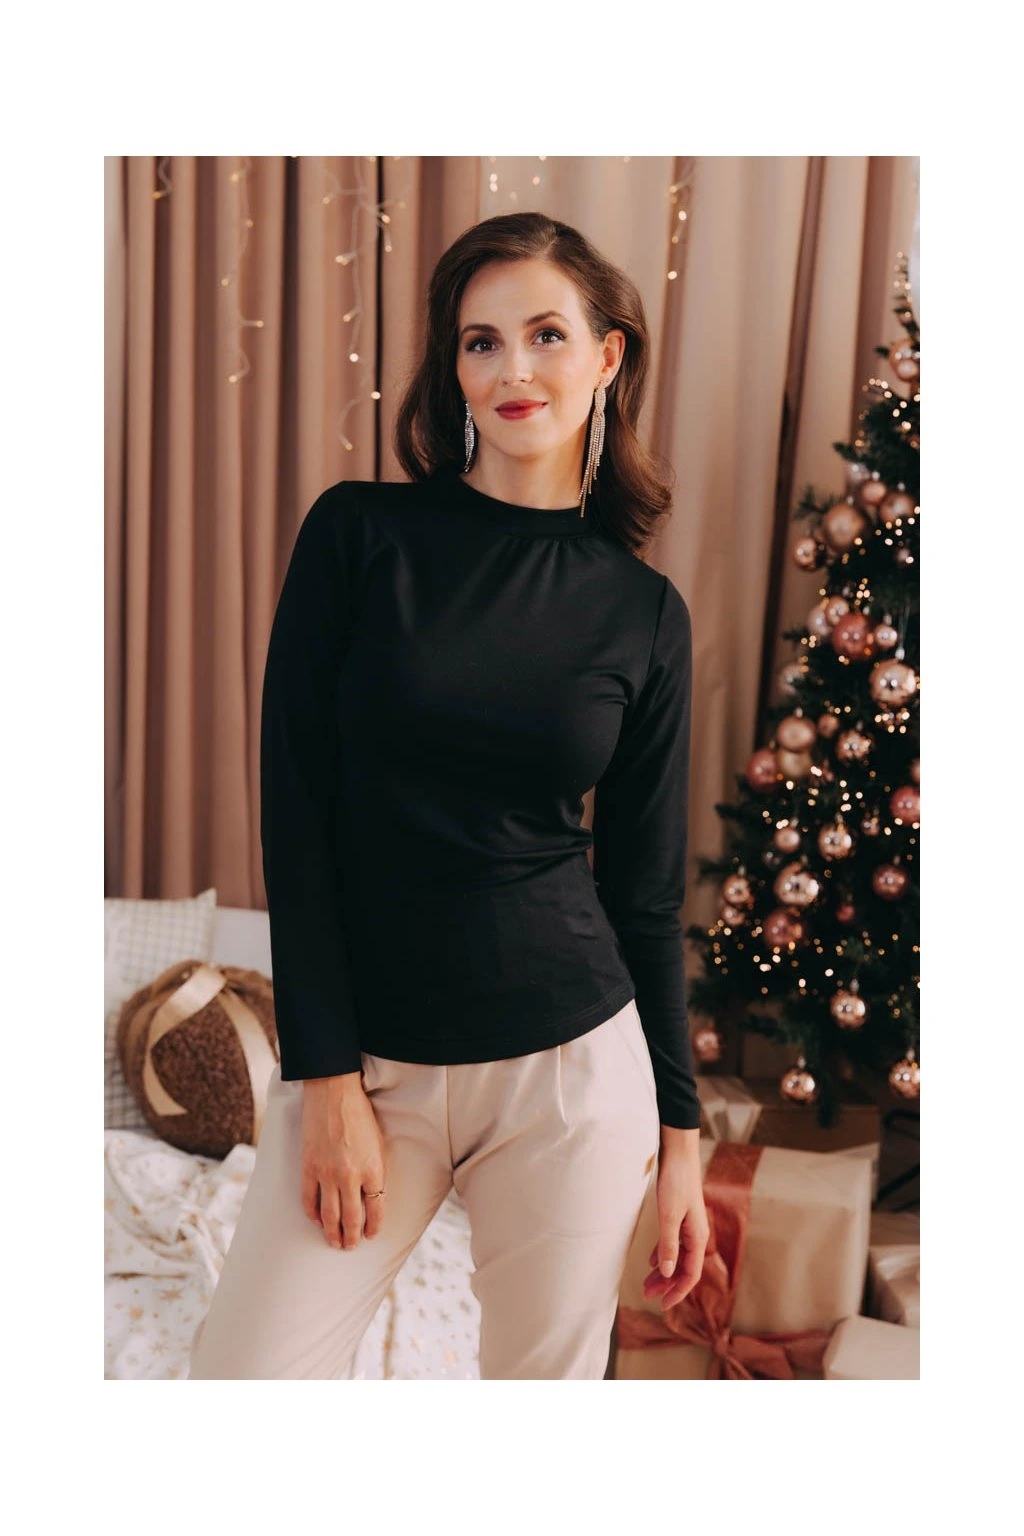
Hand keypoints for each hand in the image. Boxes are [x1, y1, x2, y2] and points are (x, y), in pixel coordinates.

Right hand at [300, 1075, 387, 1249]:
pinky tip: (317, 1221)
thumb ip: (375, 1171)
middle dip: (352, 1237)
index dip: (374, 1226)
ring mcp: (327, 1173)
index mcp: (373, 1169)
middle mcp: (351, 1176)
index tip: (370, 1235)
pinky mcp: (308, 1167)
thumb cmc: (359, 1114)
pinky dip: (313, 1214)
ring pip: (329, 1215)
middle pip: (352, 1218)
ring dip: (332, 1233)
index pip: (376, 1209)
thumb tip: (372, 1196)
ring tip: (334, 1242)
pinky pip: (309, 1199)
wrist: (333, 1093)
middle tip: (350, 1247)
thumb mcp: (378, 1143)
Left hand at [641, 1146, 709, 1311]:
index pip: (690, 1275)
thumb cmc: (676, 1182)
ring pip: (677, 1256)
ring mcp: (688, 1226)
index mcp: (698, 1237)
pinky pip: (673, 1243)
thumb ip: (669, 1245)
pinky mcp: (679, 1216)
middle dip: (666, 1284)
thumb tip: (667, 1273)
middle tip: (646, 1295)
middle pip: (683, 1268)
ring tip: (646, 1283)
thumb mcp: (669, 1216)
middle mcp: (696, 1235)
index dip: (677, 1292)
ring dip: (663, 1271)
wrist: (679, 1154)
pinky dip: (663, 1254)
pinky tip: (653, 1261)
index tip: (663, 1305)